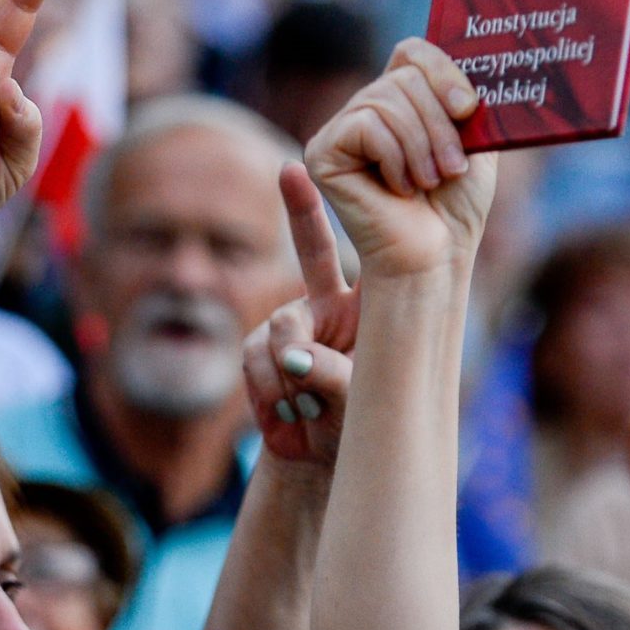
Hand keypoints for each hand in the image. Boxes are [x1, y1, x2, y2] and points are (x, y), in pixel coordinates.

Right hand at [244, 165, 357, 465]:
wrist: (323, 458)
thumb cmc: (360, 428)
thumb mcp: (360, 405)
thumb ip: (336, 377)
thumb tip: (297, 358)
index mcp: (372, 310)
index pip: (370, 256)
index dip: (367, 221)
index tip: (349, 174)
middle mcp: (333, 304)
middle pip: (314, 249)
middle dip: (301, 209)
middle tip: (292, 171)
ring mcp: (295, 324)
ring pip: (279, 329)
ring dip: (289, 376)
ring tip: (308, 410)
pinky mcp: (262, 349)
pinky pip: (257, 359)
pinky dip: (270, 392)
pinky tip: (287, 416)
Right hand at [303, 39, 494, 277]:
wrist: (436, 253)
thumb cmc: (456, 206)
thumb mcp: (475, 139)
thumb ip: (468, 95)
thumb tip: (479, 57)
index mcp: (398, 101)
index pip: (411, 53)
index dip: (441, 69)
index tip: (468, 108)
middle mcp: (364, 110)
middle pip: (403, 76)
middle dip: (439, 122)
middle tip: (452, 166)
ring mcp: (339, 131)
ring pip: (387, 99)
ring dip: (421, 145)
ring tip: (429, 181)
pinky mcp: (321, 153)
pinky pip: (366, 124)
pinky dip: (394, 157)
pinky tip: (397, 188)